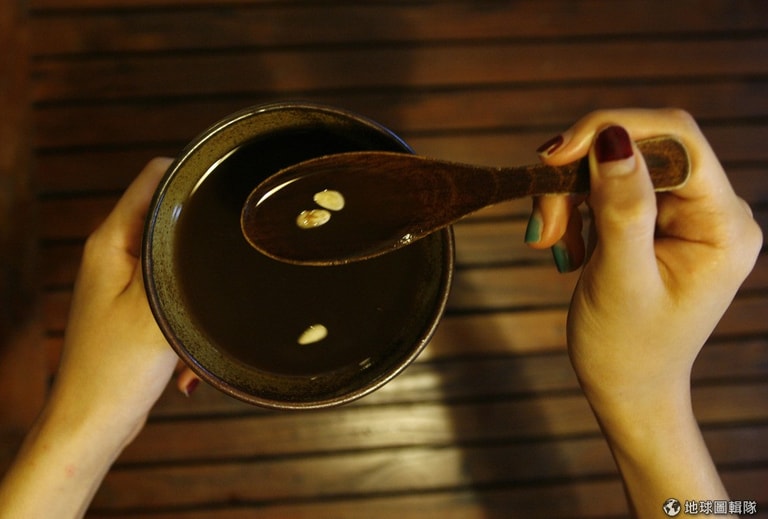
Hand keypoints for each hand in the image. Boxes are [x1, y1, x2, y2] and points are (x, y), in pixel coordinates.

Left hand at [0, 158, 199, 518]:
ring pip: (173, 262)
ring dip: (194, 294)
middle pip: (168, 220)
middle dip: (200, 247)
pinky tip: (185, 358)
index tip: (229, 187)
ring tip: (193, 332)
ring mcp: (119, 281)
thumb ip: (179, 255)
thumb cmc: (117, 369)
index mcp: (111, 241)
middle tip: (222, 273)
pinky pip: (169, 296)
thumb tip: (201, 214)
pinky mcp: (130, 307)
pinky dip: (184, 320)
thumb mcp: (160, 305)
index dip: (192, 174)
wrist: (93, 422)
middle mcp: (111, 254)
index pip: (154, 178)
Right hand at [526, 109, 761, 514]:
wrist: (626, 390)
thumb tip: (612, 137)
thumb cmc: (627, 349)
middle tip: (545, 222)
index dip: (615, 130)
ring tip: (552, 242)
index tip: (556, 155)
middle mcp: (712, 210)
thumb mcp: (621, 280)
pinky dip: (574, 208)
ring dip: (570, 196)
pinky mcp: (654, 221)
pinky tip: (568, 248)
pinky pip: (606, 188)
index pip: (679, 141)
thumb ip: (621, 209)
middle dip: (581, 177)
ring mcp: (683, 215)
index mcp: (724, 225)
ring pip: (614, 166)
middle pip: (640, 150)